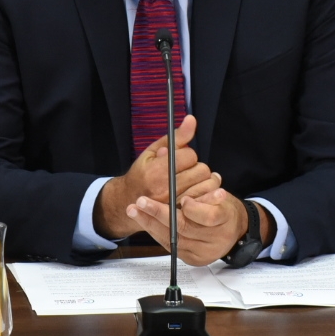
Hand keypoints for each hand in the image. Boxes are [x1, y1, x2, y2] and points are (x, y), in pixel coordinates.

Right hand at [94, 115, 214, 238]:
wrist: (129, 201)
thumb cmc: (142, 173)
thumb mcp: (153, 150)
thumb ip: (176, 137)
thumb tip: (192, 119)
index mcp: (157, 171)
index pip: (189, 156)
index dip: (187, 154)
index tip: (180, 158)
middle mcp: (166, 189)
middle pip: (201, 170)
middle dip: (196, 167)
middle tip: (185, 169)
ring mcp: (175, 205)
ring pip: (206, 185)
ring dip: (202, 181)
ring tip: (191, 180)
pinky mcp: (181, 215)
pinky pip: (204, 201)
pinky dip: (204, 194)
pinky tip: (196, 190)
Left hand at [127, 188, 275, 265]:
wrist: (234, 231)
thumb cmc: (224, 209)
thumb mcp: (221, 196)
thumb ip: (206, 197)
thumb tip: (186, 201)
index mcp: (225, 220)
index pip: (209, 216)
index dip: (194, 209)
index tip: (183, 200)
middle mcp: (214, 241)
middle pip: (184, 228)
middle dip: (159, 214)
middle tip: (141, 202)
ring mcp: (202, 253)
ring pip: (173, 239)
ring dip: (150, 223)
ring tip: (134, 210)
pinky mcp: (192, 259)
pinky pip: (170, 246)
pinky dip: (156, 232)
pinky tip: (144, 221)